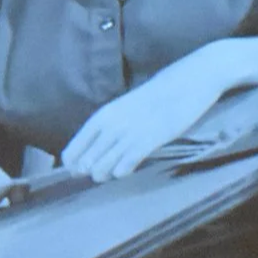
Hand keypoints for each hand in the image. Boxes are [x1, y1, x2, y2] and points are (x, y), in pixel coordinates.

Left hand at [60, 58, 231, 181]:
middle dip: (89, 172)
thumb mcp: (123, 109)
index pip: (72, 150)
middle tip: (101, 172)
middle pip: (85, 163)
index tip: (79, 171)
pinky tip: (127, 169)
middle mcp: (110, 125)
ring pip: (102, 168)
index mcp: (101, 116)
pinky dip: (122, 171)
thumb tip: (91, 152)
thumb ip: (107, 127)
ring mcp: (129, 133)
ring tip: (115, 171)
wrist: (185, 83)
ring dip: (106, 174)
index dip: (72, 165)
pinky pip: (125, 165)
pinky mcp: (149, 140)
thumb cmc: (154, 98)